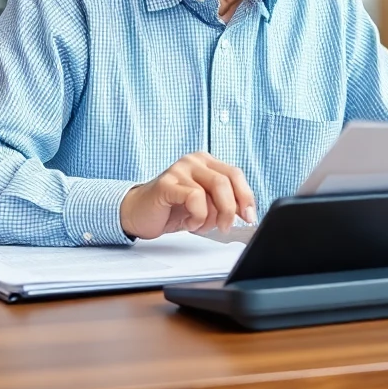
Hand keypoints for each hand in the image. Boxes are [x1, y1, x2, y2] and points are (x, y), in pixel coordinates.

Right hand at [119, 152, 256, 239]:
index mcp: (206, 162)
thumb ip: (223, 202)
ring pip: (213, 190)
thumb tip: (245, 212)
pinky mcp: (167, 183)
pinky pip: (194, 198)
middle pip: (227, 181)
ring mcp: (179, 169)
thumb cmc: (172, 210)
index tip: (249, 216)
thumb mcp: (205, 205)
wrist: (138, 214)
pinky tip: (188, 222)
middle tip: (225, 227)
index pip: (235, 174)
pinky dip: (196, 216)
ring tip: (199, 225)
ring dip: (211, 216)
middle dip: (231, 209)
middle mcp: (194, 161)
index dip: (246, 196)